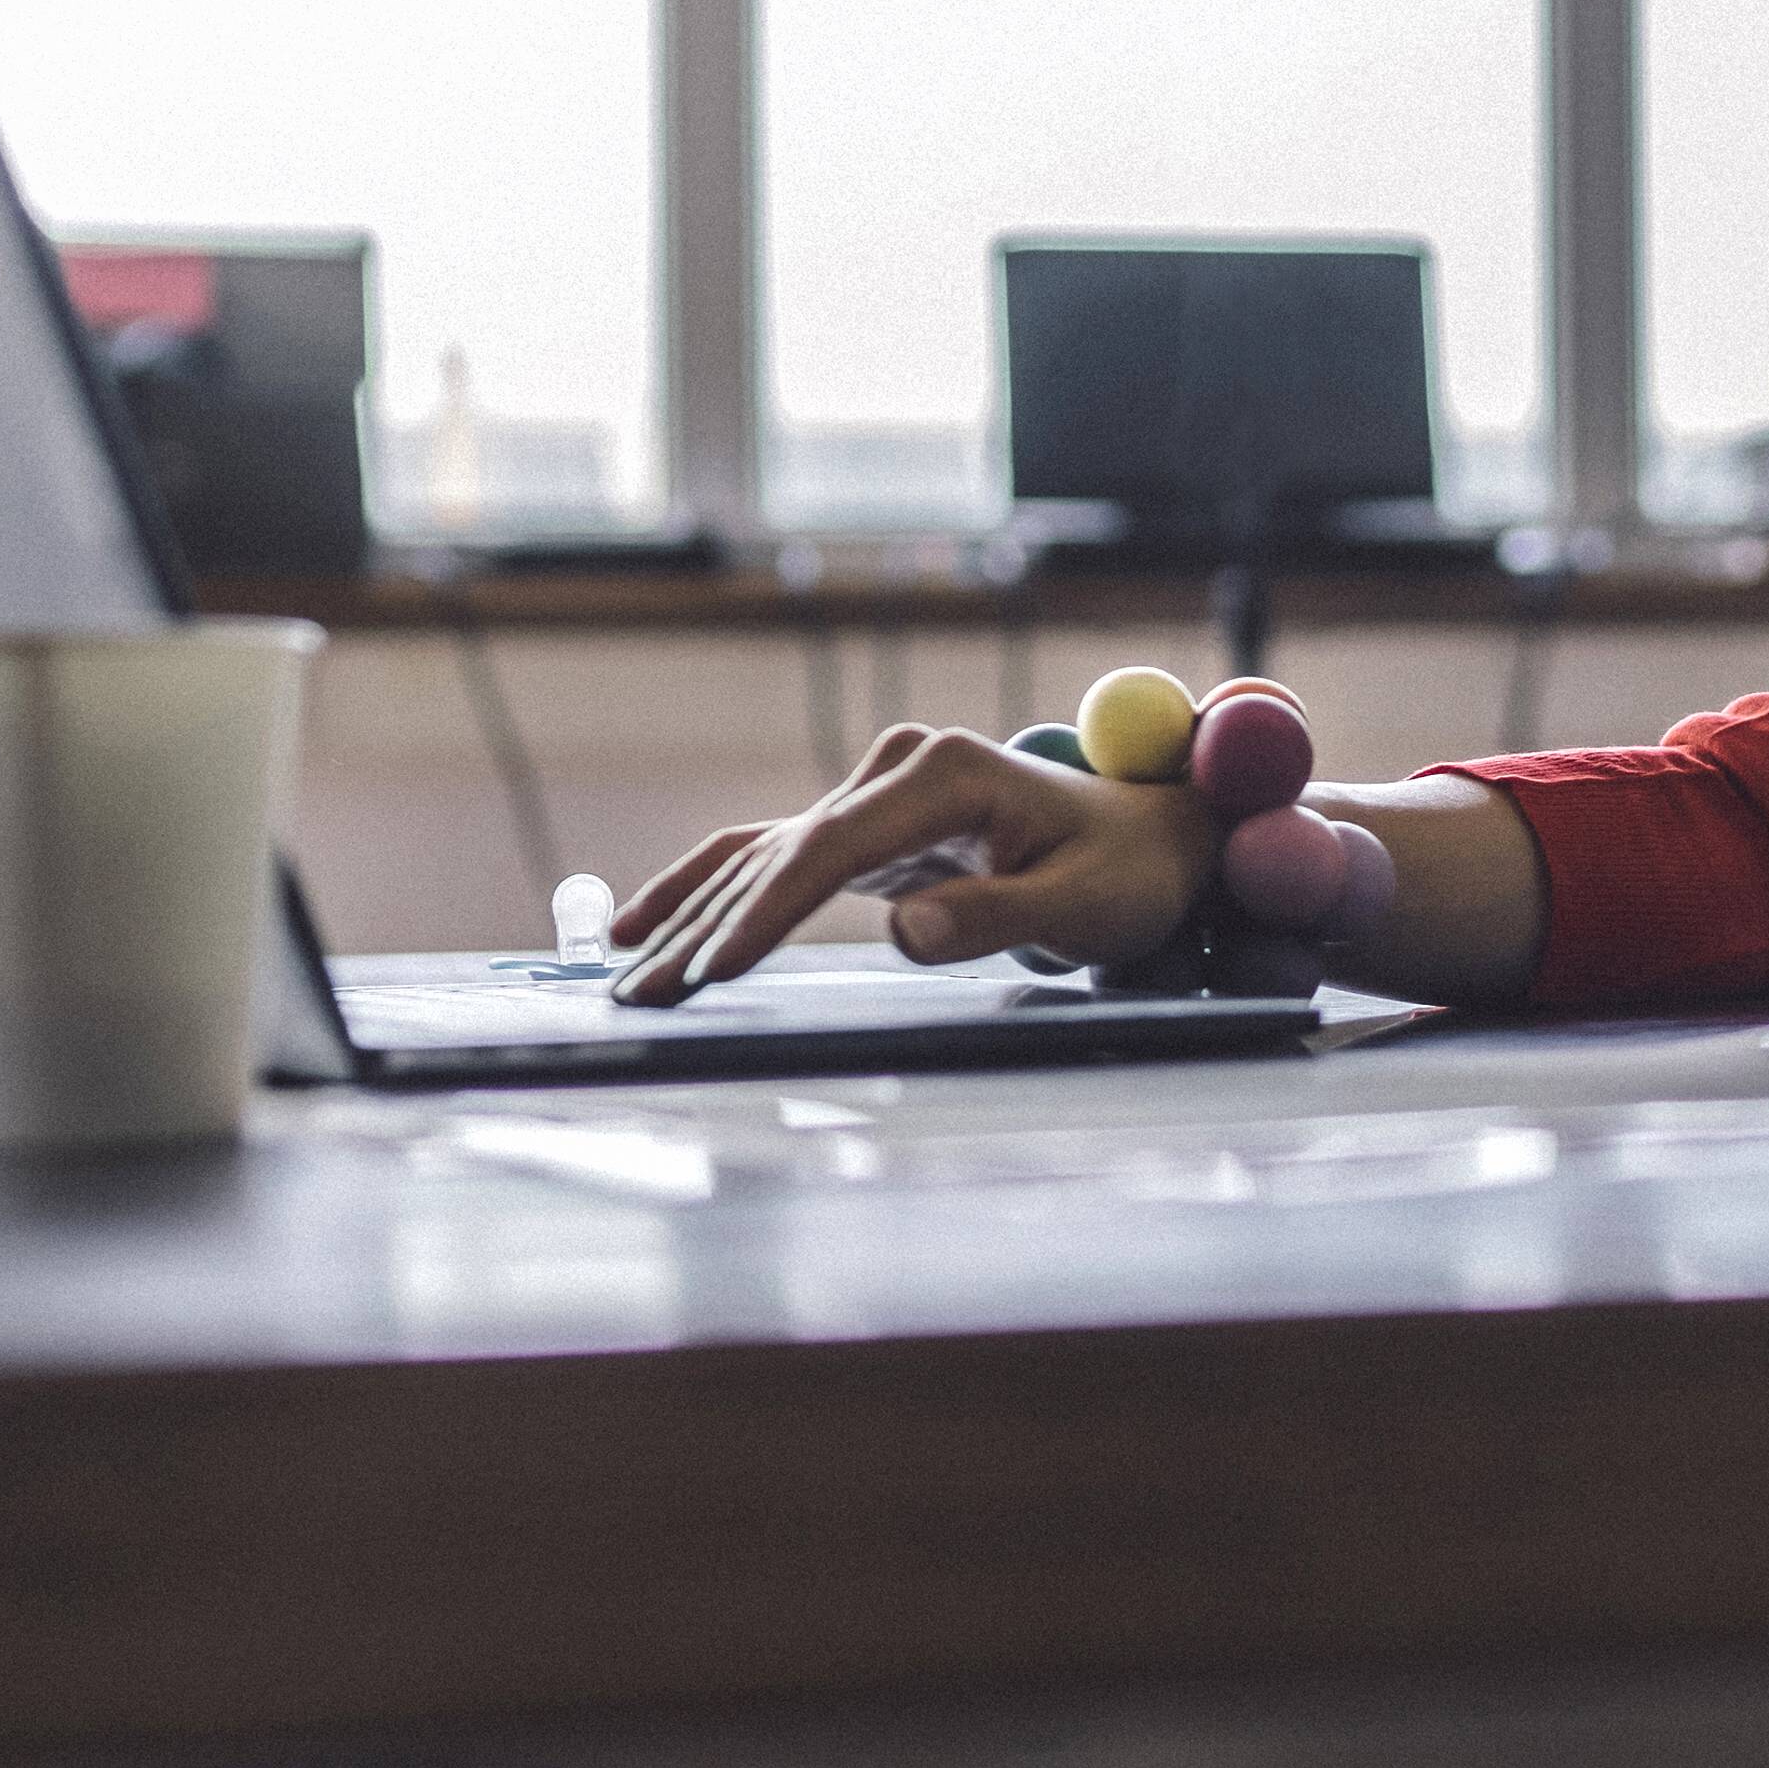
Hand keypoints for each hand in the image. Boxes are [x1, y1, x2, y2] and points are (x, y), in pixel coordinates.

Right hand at [606, 725, 1223, 1002]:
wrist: (1148, 837)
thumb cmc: (1125, 874)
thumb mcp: (1084, 905)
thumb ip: (998, 916)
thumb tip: (908, 930)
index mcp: (946, 775)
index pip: (833, 850)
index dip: (769, 914)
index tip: (715, 971)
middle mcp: (898, 769)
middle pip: (781, 855)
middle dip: (704, 928)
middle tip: (639, 998)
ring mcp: (876, 793)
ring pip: (763, 859)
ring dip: (689, 919)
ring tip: (620, 980)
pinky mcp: (866, 827)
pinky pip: (774, 860)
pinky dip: (711, 894)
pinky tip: (641, 929)